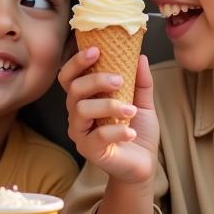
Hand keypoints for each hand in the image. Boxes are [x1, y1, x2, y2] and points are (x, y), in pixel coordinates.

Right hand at [60, 48, 158, 184]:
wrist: (144, 164)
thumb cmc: (138, 130)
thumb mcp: (142, 102)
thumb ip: (141, 81)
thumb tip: (140, 56)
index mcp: (85, 98)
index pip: (69, 76)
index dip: (77, 61)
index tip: (96, 50)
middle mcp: (77, 113)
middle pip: (74, 89)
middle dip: (95, 80)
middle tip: (118, 80)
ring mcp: (80, 133)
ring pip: (81, 110)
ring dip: (107, 105)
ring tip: (130, 110)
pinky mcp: (89, 150)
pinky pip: (97, 136)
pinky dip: (117, 131)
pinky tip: (131, 132)